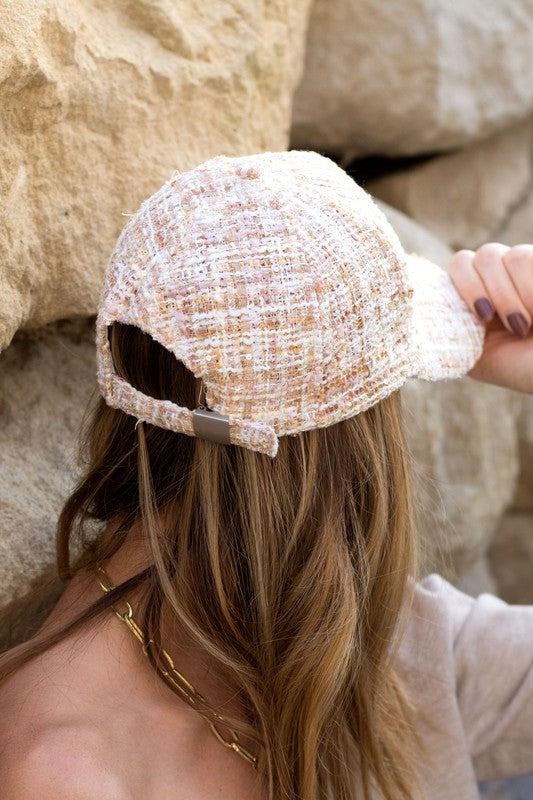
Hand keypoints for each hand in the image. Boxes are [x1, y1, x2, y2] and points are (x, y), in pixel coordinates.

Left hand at [449, 243, 532, 393]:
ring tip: (529, 325)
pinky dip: (529, 288)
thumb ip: (450, 338)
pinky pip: (524, 257)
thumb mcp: (478, 359)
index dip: (463, 286)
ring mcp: (524, 270)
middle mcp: (500, 280)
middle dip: (488, 292)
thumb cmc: (527, 370)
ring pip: (502, 255)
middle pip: (473, 257)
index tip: (482, 318)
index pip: (456, 268)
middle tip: (512, 325)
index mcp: (478, 299)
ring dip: (513, 296)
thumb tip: (409, 328)